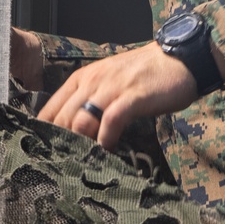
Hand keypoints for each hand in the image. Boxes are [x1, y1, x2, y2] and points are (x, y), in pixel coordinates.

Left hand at [37, 41, 205, 149]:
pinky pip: (111, 120)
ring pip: (80, 120)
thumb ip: (90, 103)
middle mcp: (92, 82)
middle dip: (62, 144)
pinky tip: (109, 150)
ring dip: (81, 144)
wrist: (179, 59)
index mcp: (81, 79)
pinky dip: (106, 139)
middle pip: (62, 119)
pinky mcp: (132, 96)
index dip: (45, 134)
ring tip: (87, 160)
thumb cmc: (144, 75)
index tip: (48, 155)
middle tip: (67, 165)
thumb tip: (75, 133)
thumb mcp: (108, 84)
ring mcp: (112, 88)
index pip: (49, 110)